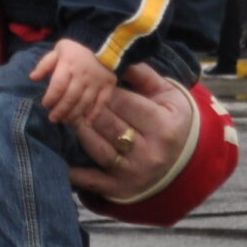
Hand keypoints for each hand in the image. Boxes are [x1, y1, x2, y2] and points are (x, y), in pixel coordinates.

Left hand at [31, 38, 115, 127]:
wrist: (105, 45)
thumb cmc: (77, 51)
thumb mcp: (59, 50)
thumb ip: (45, 64)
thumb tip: (32, 77)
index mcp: (69, 64)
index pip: (58, 85)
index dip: (51, 98)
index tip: (46, 104)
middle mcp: (83, 75)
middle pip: (70, 98)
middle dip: (60, 111)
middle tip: (53, 118)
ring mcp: (97, 82)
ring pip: (84, 103)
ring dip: (74, 115)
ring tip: (65, 120)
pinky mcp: (108, 87)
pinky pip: (102, 103)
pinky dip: (95, 114)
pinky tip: (87, 122)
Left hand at [69, 65, 193, 198]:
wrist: (186, 160)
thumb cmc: (172, 119)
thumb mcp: (167, 94)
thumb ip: (143, 75)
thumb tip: (117, 56)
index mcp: (163, 125)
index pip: (125, 103)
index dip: (104, 90)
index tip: (90, 81)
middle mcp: (151, 152)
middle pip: (109, 125)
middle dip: (87, 108)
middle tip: (71, 96)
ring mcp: (135, 173)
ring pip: (99, 148)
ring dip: (79, 131)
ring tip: (67, 116)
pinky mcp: (122, 190)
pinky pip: (94, 182)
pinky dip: (76, 174)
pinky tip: (60, 161)